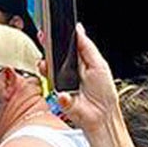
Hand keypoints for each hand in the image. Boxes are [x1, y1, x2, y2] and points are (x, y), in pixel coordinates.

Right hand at [52, 27, 121, 141]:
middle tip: (43, 38)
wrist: (102, 117)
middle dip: (47, 46)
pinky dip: (56, 87)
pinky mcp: (57, 94)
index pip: (66, 46)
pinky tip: (62, 90)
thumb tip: (79, 29)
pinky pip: (50, 86)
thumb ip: (87, 46)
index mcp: (80, 62)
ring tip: (47, 62)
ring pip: (47, 68)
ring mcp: (60, 82)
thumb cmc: (104, 94)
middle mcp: (68, 71)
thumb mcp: (99, 65)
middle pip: (53, 55)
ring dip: (45, 64)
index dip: (58, 37)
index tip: (51, 29)